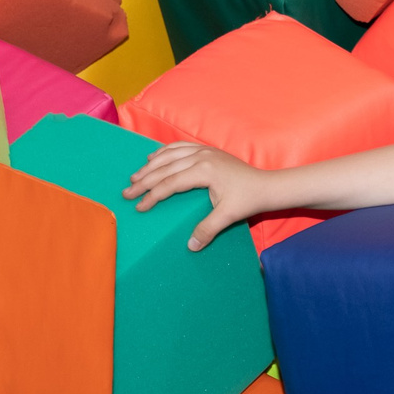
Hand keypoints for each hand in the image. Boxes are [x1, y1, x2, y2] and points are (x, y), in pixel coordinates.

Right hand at [122, 143, 275, 251]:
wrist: (267, 185)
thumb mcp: (228, 216)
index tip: (139, 207)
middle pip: (165, 168)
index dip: (152, 196)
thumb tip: (190, 246)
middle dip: (144, 180)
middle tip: (126, 193)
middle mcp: (201, 156)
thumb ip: (208, 230)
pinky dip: (164, 152)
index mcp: (204, 171)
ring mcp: (204, 151)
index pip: (170, 183)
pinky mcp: (207, 150)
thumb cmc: (249, 200)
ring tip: (135, 176)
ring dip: (150, 165)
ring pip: (169, 155)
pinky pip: (179, 147)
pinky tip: (154, 157)